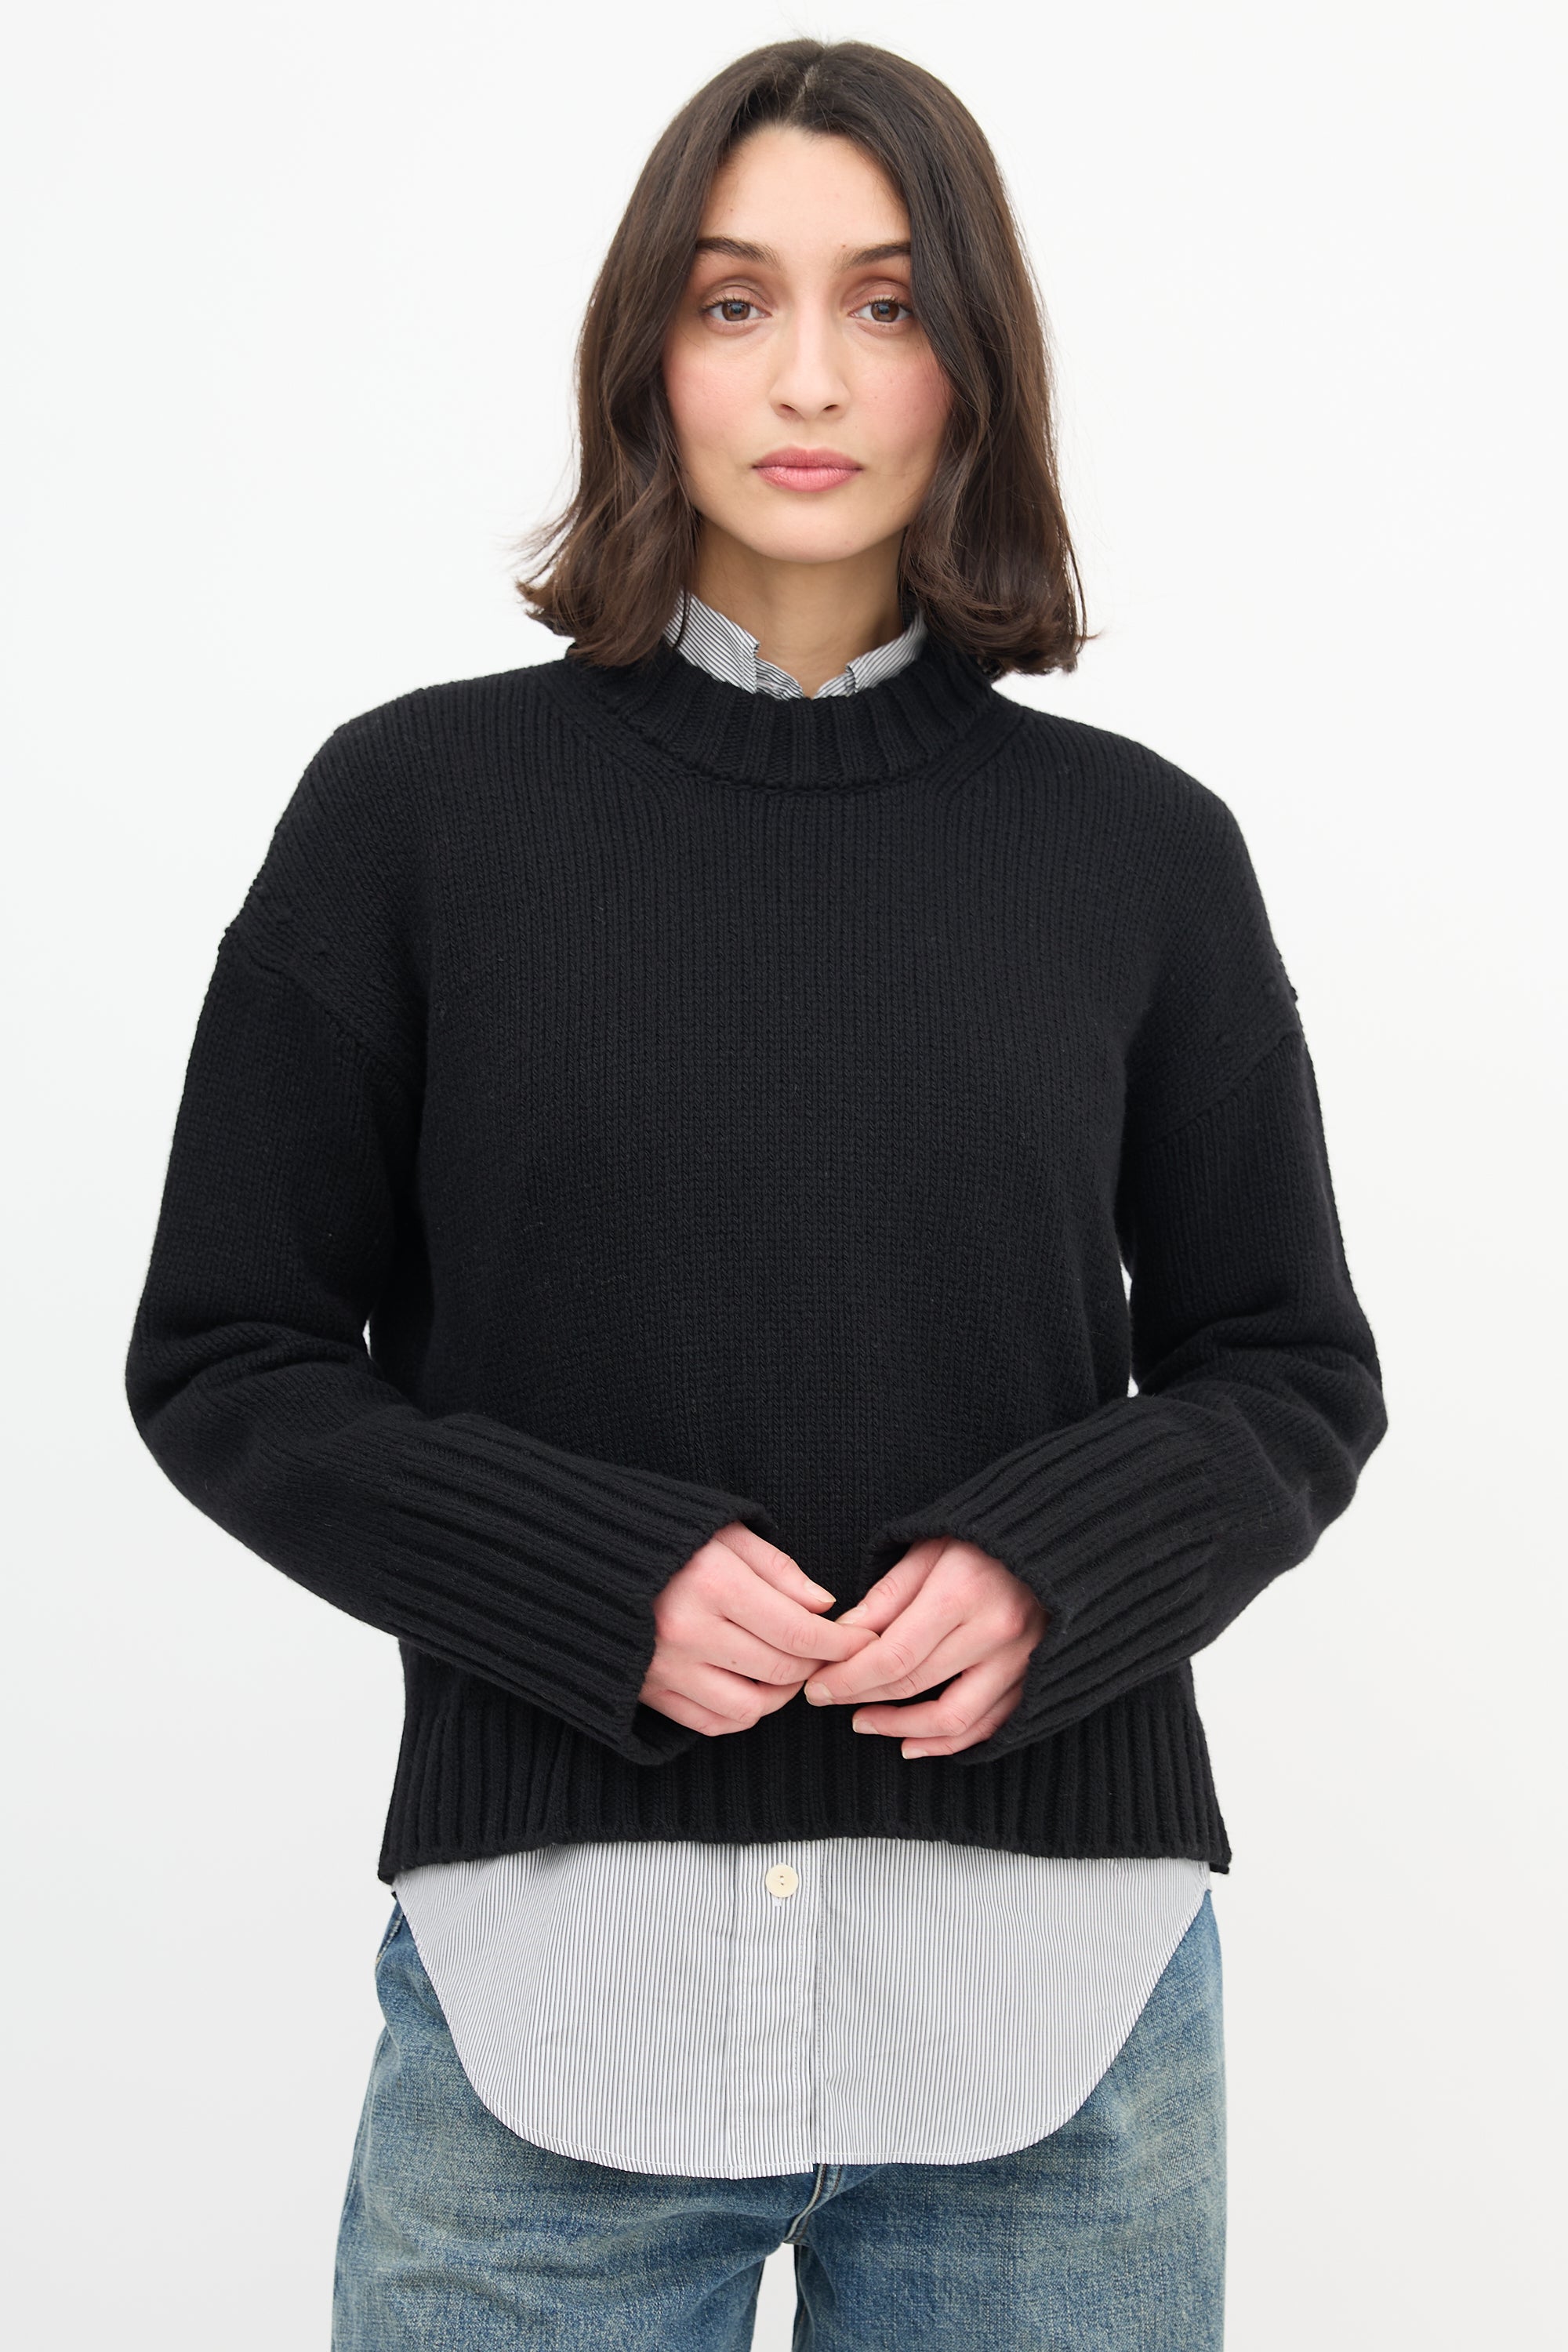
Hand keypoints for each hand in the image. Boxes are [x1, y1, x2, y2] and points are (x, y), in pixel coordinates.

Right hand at [640, 1521, 878, 1736]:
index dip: (840, 1643)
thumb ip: (779, 1570)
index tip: (862, 1642)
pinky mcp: (648, 1691)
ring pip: (750, 1708)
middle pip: (780, 1672)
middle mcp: (689, 1632)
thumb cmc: (665, 1536)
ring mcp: (666, 1668)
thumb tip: (825, 1606)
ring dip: (782, 1696)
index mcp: (714, 1585)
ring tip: (790, 1671)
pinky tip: (752, 1688)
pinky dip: (742, 1714)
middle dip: (817, 1667)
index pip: (799, 1633)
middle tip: (829, 1653)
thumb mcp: (725, 1532)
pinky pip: (711, 1723)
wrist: (583, 1556)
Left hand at [801, 1536, 1047, 1757]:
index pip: (892, 1654)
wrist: (1057, 1539)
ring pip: (952, 1720)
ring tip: (864, 1723)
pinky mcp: (1034, 1679)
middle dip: (861, 1697)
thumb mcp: (929, 1548)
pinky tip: (912, 1743)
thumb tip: (842, 1637)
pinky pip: (988, 1726)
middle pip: (914, 1685)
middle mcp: (995, 1633)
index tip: (818, 1686)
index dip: (848, 1678)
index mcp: (961, 1593)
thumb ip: (887, 1596)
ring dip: (900, 1729)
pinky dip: (948, 1743)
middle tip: (828, 1698)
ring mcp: (1021, 1661)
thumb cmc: (984, 1538)